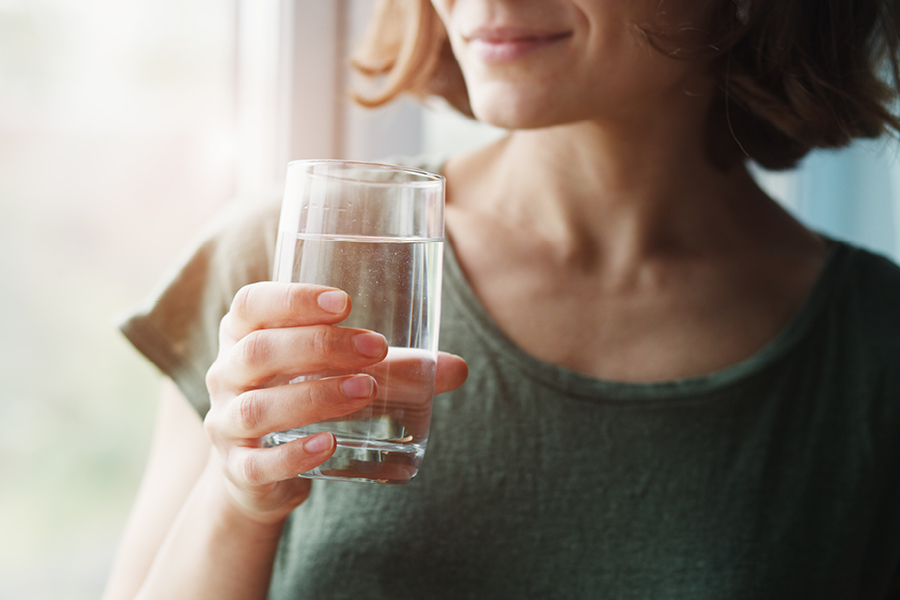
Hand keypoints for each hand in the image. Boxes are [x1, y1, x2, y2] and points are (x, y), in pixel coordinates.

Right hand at [203, 282, 466, 524]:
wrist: (261, 473)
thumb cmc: (304, 399)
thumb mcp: (340, 375)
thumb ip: (395, 369)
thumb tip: (458, 368)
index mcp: (244, 336)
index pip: (252, 304)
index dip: (291, 298)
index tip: (344, 302)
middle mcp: (226, 375)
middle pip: (257, 351)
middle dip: (318, 347)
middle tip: (374, 348)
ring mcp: (227, 424)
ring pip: (257, 407)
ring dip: (314, 397)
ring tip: (364, 391)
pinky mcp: (239, 469)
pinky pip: (258, 463)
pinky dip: (293, 455)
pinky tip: (329, 444)